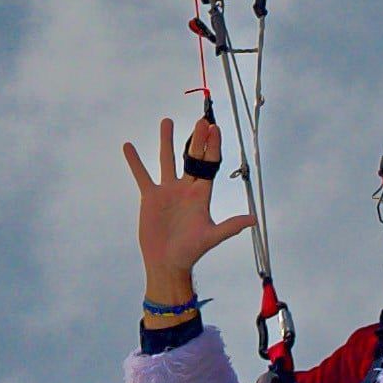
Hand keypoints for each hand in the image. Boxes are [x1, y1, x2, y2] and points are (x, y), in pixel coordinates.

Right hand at [123, 116, 255, 300]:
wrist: (168, 262)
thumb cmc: (191, 251)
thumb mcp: (212, 237)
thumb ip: (231, 226)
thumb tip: (254, 220)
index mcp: (202, 194)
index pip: (209, 165)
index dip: (212, 147)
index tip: (215, 129)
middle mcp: (186, 188)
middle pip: (192, 158)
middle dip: (197, 139)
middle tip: (201, 119)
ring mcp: (168, 191)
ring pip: (167, 160)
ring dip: (167, 141)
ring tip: (167, 121)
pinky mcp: (151, 197)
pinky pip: (142, 175)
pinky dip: (135, 162)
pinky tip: (128, 147)